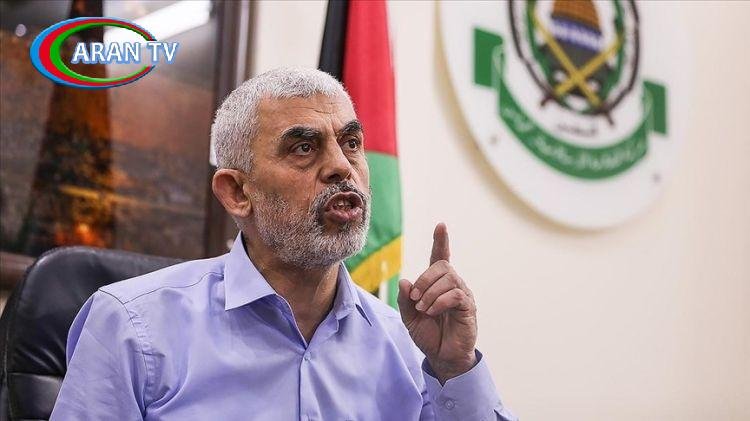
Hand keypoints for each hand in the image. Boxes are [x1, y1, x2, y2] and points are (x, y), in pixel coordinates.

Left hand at [397, 223, 477, 383]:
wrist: (442, 356)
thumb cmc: (428, 334)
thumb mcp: (409, 317)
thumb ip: (405, 300)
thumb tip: (405, 281)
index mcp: (438, 284)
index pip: (441, 257)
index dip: (441, 241)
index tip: (441, 225)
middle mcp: (453, 285)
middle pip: (442, 266)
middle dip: (425, 279)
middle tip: (415, 299)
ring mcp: (462, 295)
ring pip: (449, 278)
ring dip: (430, 292)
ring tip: (423, 309)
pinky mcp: (468, 307)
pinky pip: (455, 294)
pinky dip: (439, 302)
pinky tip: (432, 312)